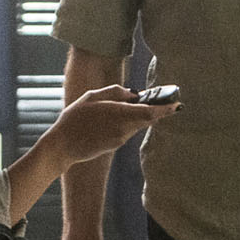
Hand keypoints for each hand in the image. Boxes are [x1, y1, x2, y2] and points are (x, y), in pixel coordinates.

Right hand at [47, 84, 176, 165]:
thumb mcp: (92, 97)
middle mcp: (124, 128)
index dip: (166, 109)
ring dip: (139, 115)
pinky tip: (112, 119)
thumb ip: (115, 92)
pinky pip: (128, 131)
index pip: (150, 112)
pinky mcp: (116, 145)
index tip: (177, 104)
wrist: (63, 146)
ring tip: (128, 105)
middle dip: (155, 110)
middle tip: (160, 100)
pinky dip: (128, 123)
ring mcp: (121, 139)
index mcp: (119, 113)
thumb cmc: (74, 118)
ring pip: (138, 124)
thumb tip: (133, 94)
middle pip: (148, 119)